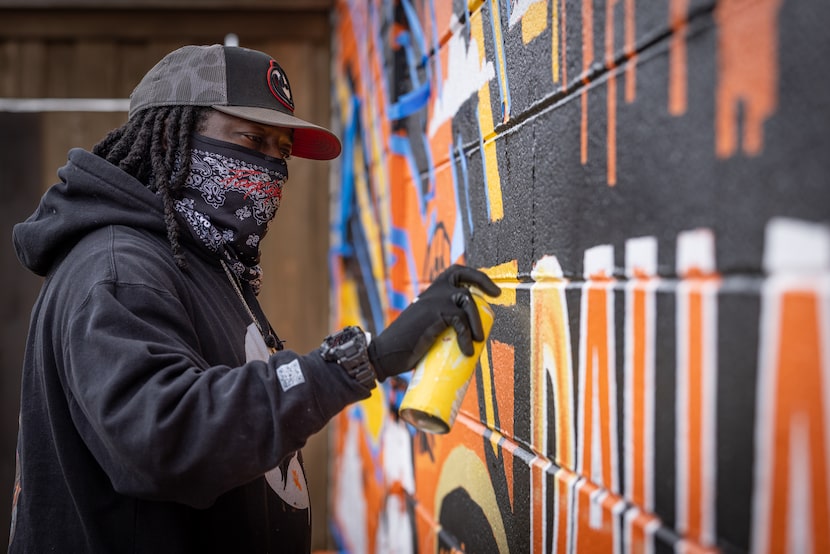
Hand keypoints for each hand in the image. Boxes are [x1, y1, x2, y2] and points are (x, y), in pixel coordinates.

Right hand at [368, 264, 500, 379]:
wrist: (385, 353)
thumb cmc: (406, 346)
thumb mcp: (428, 329)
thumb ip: (444, 324)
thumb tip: (470, 338)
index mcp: (431, 293)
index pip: (455, 273)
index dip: (475, 277)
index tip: (491, 290)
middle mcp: (432, 292)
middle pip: (463, 276)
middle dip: (483, 281)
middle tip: (496, 295)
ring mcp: (433, 300)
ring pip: (466, 301)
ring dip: (476, 321)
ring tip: (477, 341)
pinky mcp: (434, 313)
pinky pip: (459, 321)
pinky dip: (466, 336)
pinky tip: (467, 351)